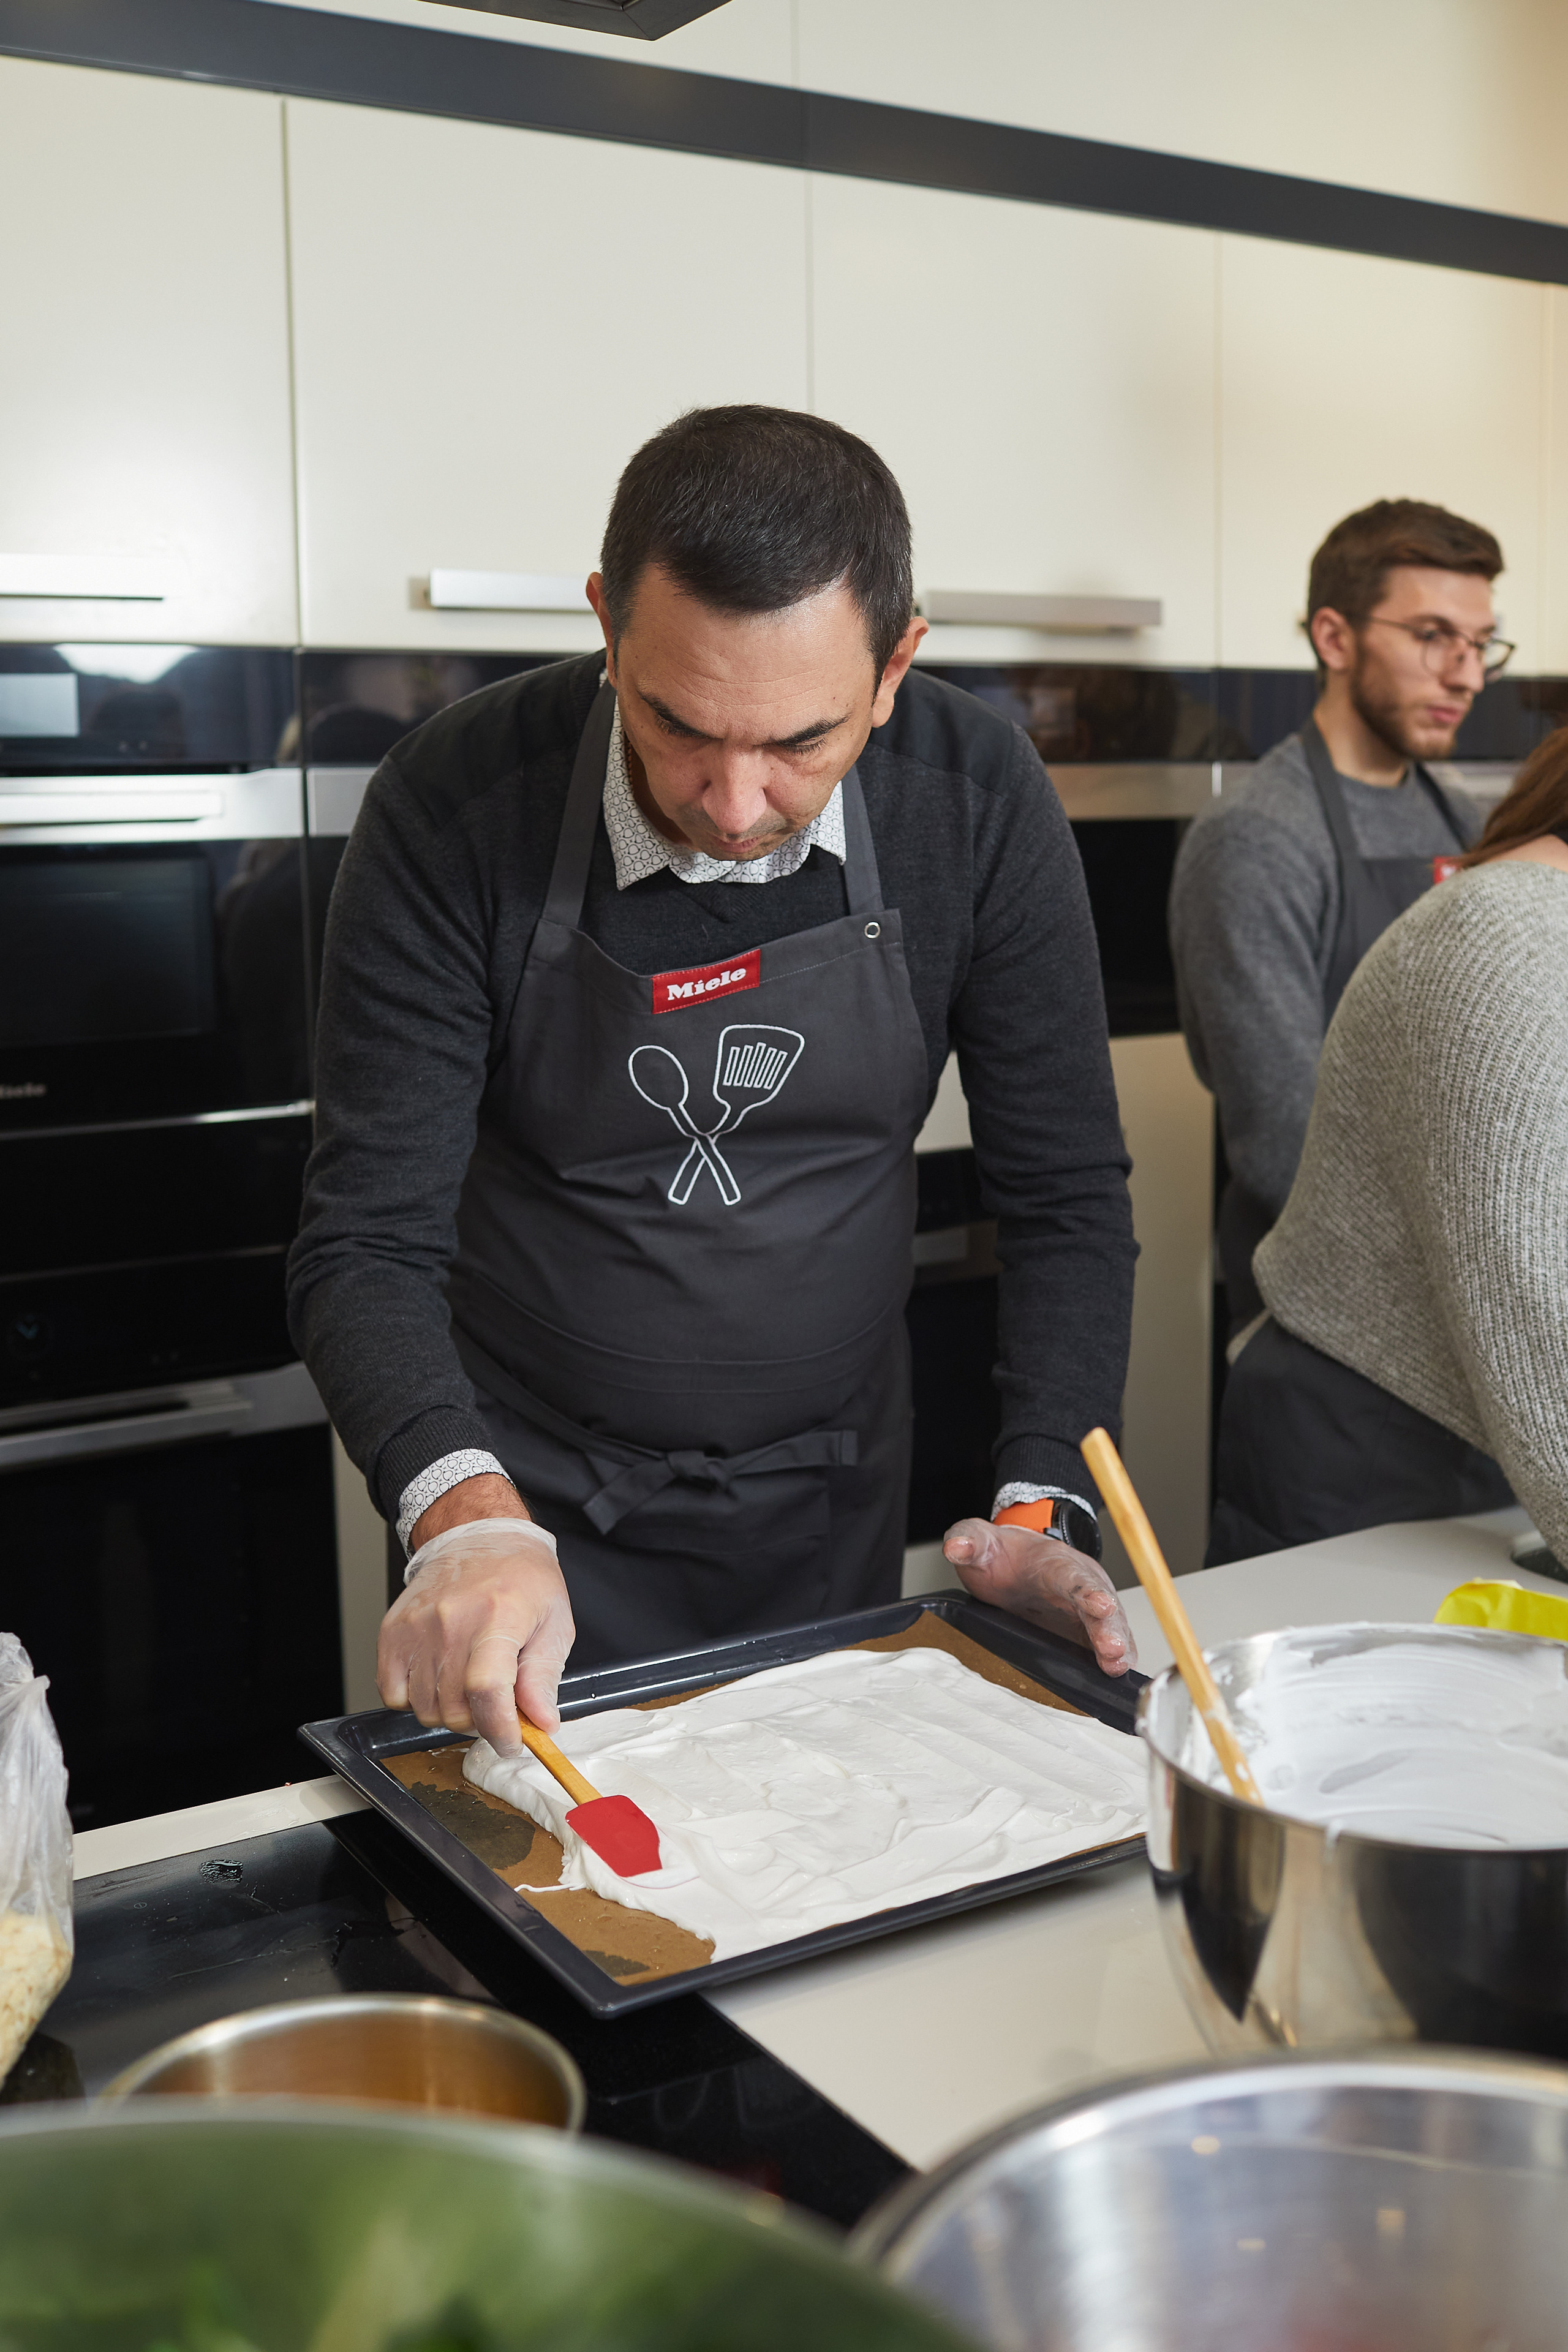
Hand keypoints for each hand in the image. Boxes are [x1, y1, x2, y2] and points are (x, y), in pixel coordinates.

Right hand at [377, 1516, 575, 1744]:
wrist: (479, 1536)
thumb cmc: (521, 1578)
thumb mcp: (553, 1623)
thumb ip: (544, 1678)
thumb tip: (542, 1724)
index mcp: (499, 1615)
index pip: (488, 1690)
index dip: (500, 1729)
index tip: (512, 1741)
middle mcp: (452, 1621)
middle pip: (455, 1708)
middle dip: (481, 1721)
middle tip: (495, 1702)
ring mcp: (417, 1627)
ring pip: (425, 1709)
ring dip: (449, 1711)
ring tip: (467, 1683)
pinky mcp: (393, 1632)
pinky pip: (393, 1695)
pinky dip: (415, 1699)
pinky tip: (438, 1678)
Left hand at [943, 1518, 1136, 1676]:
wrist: (1012, 1561)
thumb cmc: (1003, 1555)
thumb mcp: (980, 1541)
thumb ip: (969, 1540)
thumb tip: (957, 1546)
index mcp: (1056, 1563)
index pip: (1073, 1576)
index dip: (1087, 1592)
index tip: (1101, 1606)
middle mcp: (1081, 1584)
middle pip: (1102, 1606)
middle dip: (1109, 1628)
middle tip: (1114, 1650)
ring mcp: (1086, 1611)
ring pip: (1111, 1628)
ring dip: (1117, 1649)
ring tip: (1118, 1668)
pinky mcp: (1085, 1633)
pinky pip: (1106, 1647)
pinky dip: (1114, 1662)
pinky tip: (1117, 1679)